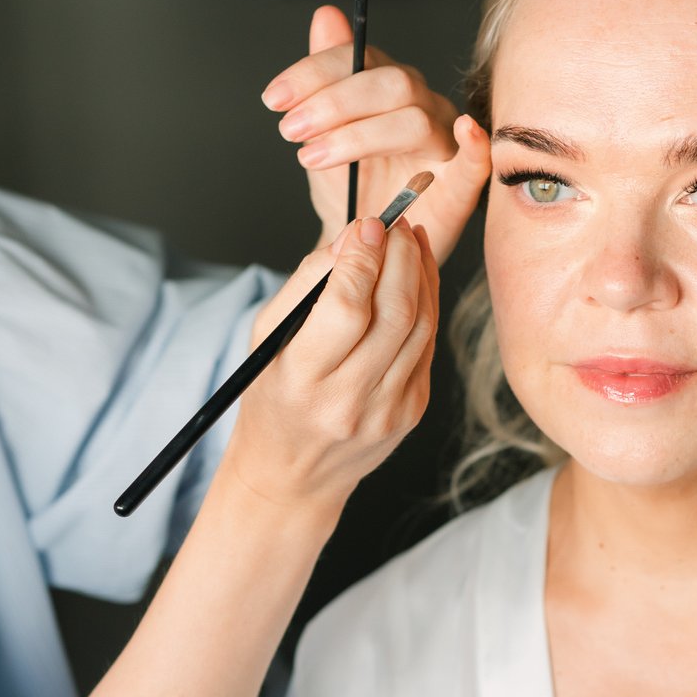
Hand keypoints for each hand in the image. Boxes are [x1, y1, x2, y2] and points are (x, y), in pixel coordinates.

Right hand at [214, 211, 439, 516]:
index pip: (345, 308)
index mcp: (302, 379)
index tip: (370, 224)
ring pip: (420, 325)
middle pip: (394, 312)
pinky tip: (417, 277)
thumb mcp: (268, 337)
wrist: (294, 474)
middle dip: (401, 256)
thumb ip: (308, 283)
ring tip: (411, 240)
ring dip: (421, 273)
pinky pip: (427, 345)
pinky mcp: (412, 411)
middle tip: (397, 223)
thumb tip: (353, 237)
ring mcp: (387, 410)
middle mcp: (347, 399)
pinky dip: (427, 303)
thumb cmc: (274, 396)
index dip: (363, 259)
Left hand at [263, 7, 477, 255]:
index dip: (314, 73)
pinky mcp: (459, 185)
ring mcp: (442, 143)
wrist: (363, 245)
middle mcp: (419, 106)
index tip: (276, 99)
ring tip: (315, 156)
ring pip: (414, 120)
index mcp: (385, 87)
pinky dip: (475, 142)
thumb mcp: (323, 131)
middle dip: (334, 102)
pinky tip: (465, 130)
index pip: (358, 59)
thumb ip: (324, 74)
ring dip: (359, 135)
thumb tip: (325, 15)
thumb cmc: (351, 188)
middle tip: (292, 130)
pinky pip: (477, 158)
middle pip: (390, 84)